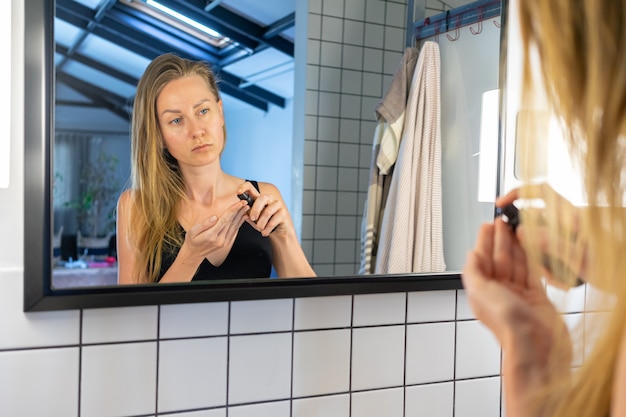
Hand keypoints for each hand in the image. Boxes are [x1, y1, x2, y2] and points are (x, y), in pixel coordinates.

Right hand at [182, 199, 249, 263]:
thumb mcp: (193, 231)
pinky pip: (234, 232)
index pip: (224, 220)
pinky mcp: (226, 243)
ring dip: (241, 216)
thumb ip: (204, 224)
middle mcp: (219, 240)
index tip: (238, 203)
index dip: (232, 211)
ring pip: (234, 227)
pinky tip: (242, 217)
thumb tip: (214, 217)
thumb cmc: (192, 240)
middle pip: (231, 222)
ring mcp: (224, 242)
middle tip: (244, 202)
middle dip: (238, 211)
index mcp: (210, 235)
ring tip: (245, 208)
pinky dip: (239, 223)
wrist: (194, 254)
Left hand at [237, 182, 292, 236]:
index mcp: (260, 199)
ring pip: (268, 211)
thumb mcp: (253, 220)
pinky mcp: (284, 213)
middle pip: (262, 198)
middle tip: (252, 218)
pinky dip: (267, 229)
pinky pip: (273, 221)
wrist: (279, 232)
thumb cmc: (264, 224)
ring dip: (261, 223)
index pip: (251, 188)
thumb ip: (248, 215)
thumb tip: (244, 214)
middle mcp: (270, 199)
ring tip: (260, 229)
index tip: (238, 192)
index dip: (244, 187)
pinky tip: (264, 233)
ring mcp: (278, 205)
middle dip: (255, 209)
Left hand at [462, 220, 570, 415]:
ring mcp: (519, 295)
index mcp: (482, 292)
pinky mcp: (537, 298)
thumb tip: (471, 254)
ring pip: (516, 264)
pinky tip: (530, 247)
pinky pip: (532, 273)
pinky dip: (531, 259)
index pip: (482, 261)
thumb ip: (473, 272)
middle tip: (503, 221)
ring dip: (515, 246)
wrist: (535, 346)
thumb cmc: (507, 324)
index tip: (488, 225)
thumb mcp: (479, 293)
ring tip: (516, 228)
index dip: (484, 242)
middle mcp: (499, 293)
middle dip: (500, 240)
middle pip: (499, 260)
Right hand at [497, 184, 587, 287]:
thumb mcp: (581, 257)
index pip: (540, 191)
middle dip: (525, 238)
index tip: (502, 203)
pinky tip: (561, 280)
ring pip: (541, 240)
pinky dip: (551, 267)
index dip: (519, 192)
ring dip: (539, 258)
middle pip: (535, 220)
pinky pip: (553, 254)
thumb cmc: (619, 267)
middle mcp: (570, 222)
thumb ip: (551, 243)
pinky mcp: (574, 250)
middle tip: (523, 254)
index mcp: (572, 216)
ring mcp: (571, 236)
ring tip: (552, 275)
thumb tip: (523, 231)